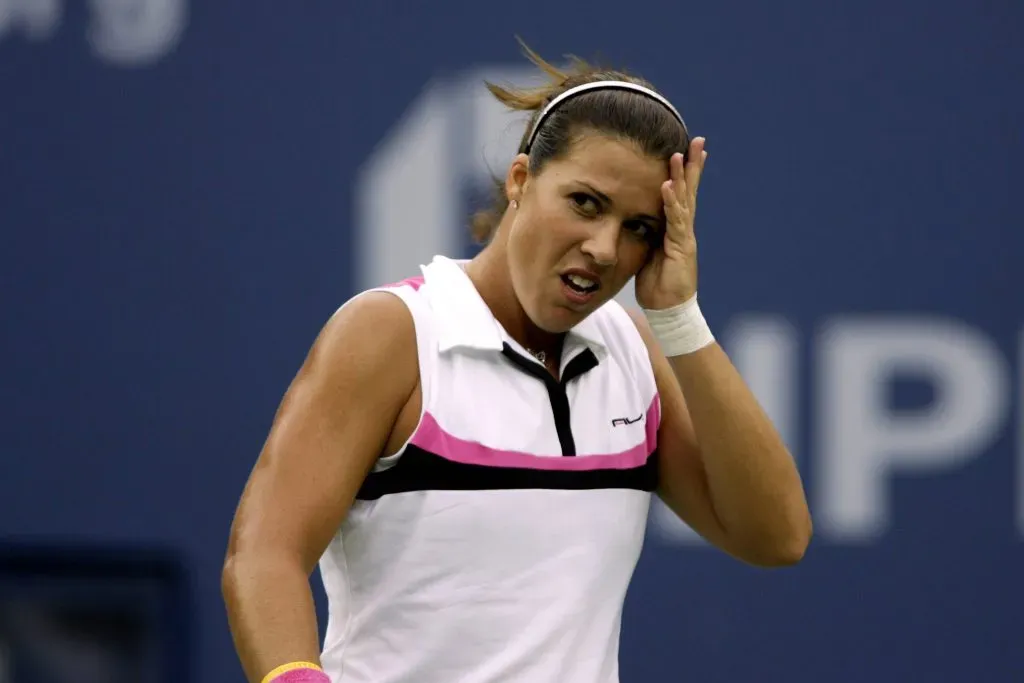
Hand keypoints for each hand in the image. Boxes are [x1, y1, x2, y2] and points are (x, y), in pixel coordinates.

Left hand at [635, 136, 706, 309]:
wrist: (668, 310)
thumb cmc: (658, 284)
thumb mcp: (649, 253)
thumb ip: (647, 235)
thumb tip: (635, 221)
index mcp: (676, 229)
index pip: (682, 195)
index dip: (686, 173)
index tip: (688, 150)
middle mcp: (684, 229)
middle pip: (690, 191)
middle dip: (693, 165)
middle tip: (699, 140)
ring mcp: (684, 237)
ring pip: (684, 201)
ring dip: (682, 177)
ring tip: (680, 154)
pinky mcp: (681, 248)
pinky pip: (676, 221)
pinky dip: (672, 203)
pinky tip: (668, 187)